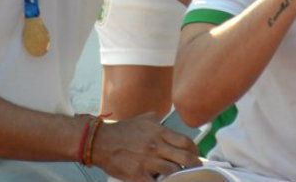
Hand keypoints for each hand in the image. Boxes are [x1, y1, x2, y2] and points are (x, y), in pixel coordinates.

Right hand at [86, 116, 201, 181]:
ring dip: (179, 174)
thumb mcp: (144, 119)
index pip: (186, 142)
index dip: (195, 151)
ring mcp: (147, 161)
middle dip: (194, 165)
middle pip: (185, 158)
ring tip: (180, 175)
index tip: (195, 155)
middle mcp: (156, 146)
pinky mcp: (137, 175)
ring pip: (174, 171)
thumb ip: (158, 121)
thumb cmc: (122, 130)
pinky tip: (164, 181)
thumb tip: (165, 122)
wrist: (100, 142)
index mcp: (160, 132)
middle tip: (195, 168)